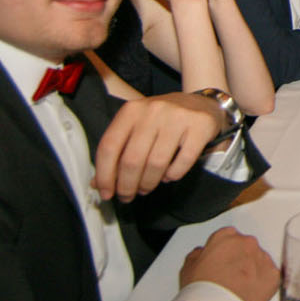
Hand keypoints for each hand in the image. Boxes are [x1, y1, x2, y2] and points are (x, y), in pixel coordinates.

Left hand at [93, 92, 227, 201]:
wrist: (201, 104)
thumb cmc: (163, 120)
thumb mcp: (137, 128)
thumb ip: (117, 152)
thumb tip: (98, 184)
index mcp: (132, 110)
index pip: (109, 146)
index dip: (104, 175)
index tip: (107, 193)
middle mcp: (153, 111)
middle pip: (132, 159)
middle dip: (127, 186)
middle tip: (127, 196)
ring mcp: (178, 118)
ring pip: (156, 164)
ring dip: (148, 183)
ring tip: (146, 187)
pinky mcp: (200, 127)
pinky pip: (182, 163)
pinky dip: (172, 176)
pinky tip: (168, 176)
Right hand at [180, 227, 278, 300]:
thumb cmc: (202, 289)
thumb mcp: (188, 268)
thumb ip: (197, 254)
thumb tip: (201, 253)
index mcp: (226, 236)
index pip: (228, 237)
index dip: (224, 252)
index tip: (221, 263)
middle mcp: (246, 243)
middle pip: (246, 248)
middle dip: (240, 260)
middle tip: (230, 278)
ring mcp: (262, 258)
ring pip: (259, 262)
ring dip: (253, 271)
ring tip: (240, 289)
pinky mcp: (274, 275)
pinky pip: (271, 276)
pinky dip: (264, 284)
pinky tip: (251, 294)